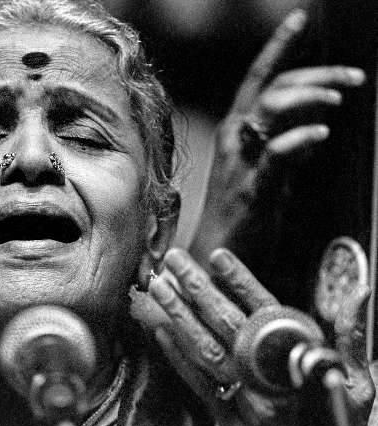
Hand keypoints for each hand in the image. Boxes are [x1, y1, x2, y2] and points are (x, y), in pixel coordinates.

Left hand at [132, 247, 373, 425]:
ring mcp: (244, 401)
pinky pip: (199, 385)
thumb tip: (360, 292)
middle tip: (175, 259)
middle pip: (228, 325)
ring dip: (180, 316)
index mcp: (299, 363)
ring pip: (207, 351)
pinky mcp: (228, 421)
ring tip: (159, 287)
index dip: (241, 282)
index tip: (218, 256)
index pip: (267, 312)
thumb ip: (352, 338)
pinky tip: (160, 331)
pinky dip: (179, 357)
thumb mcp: (357, 385)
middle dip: (198, 289)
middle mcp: (268, 379)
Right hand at [189, 9, 366, 266]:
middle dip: (316, 74)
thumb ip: (287, 147)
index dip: (278, 47)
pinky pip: (275, 154)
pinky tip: (321, 132)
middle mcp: (234, 139)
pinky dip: (300, 138)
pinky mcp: (251, 188)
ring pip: (270, 109)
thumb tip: (314, 128)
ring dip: (308, 96)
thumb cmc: (242, 215)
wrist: (216, 256)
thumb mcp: (268, 173)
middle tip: (353, 78)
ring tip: (339, 99)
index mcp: (236, 132)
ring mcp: (240, 163)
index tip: (299, 18)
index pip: (258, 79)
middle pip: (272, 88)